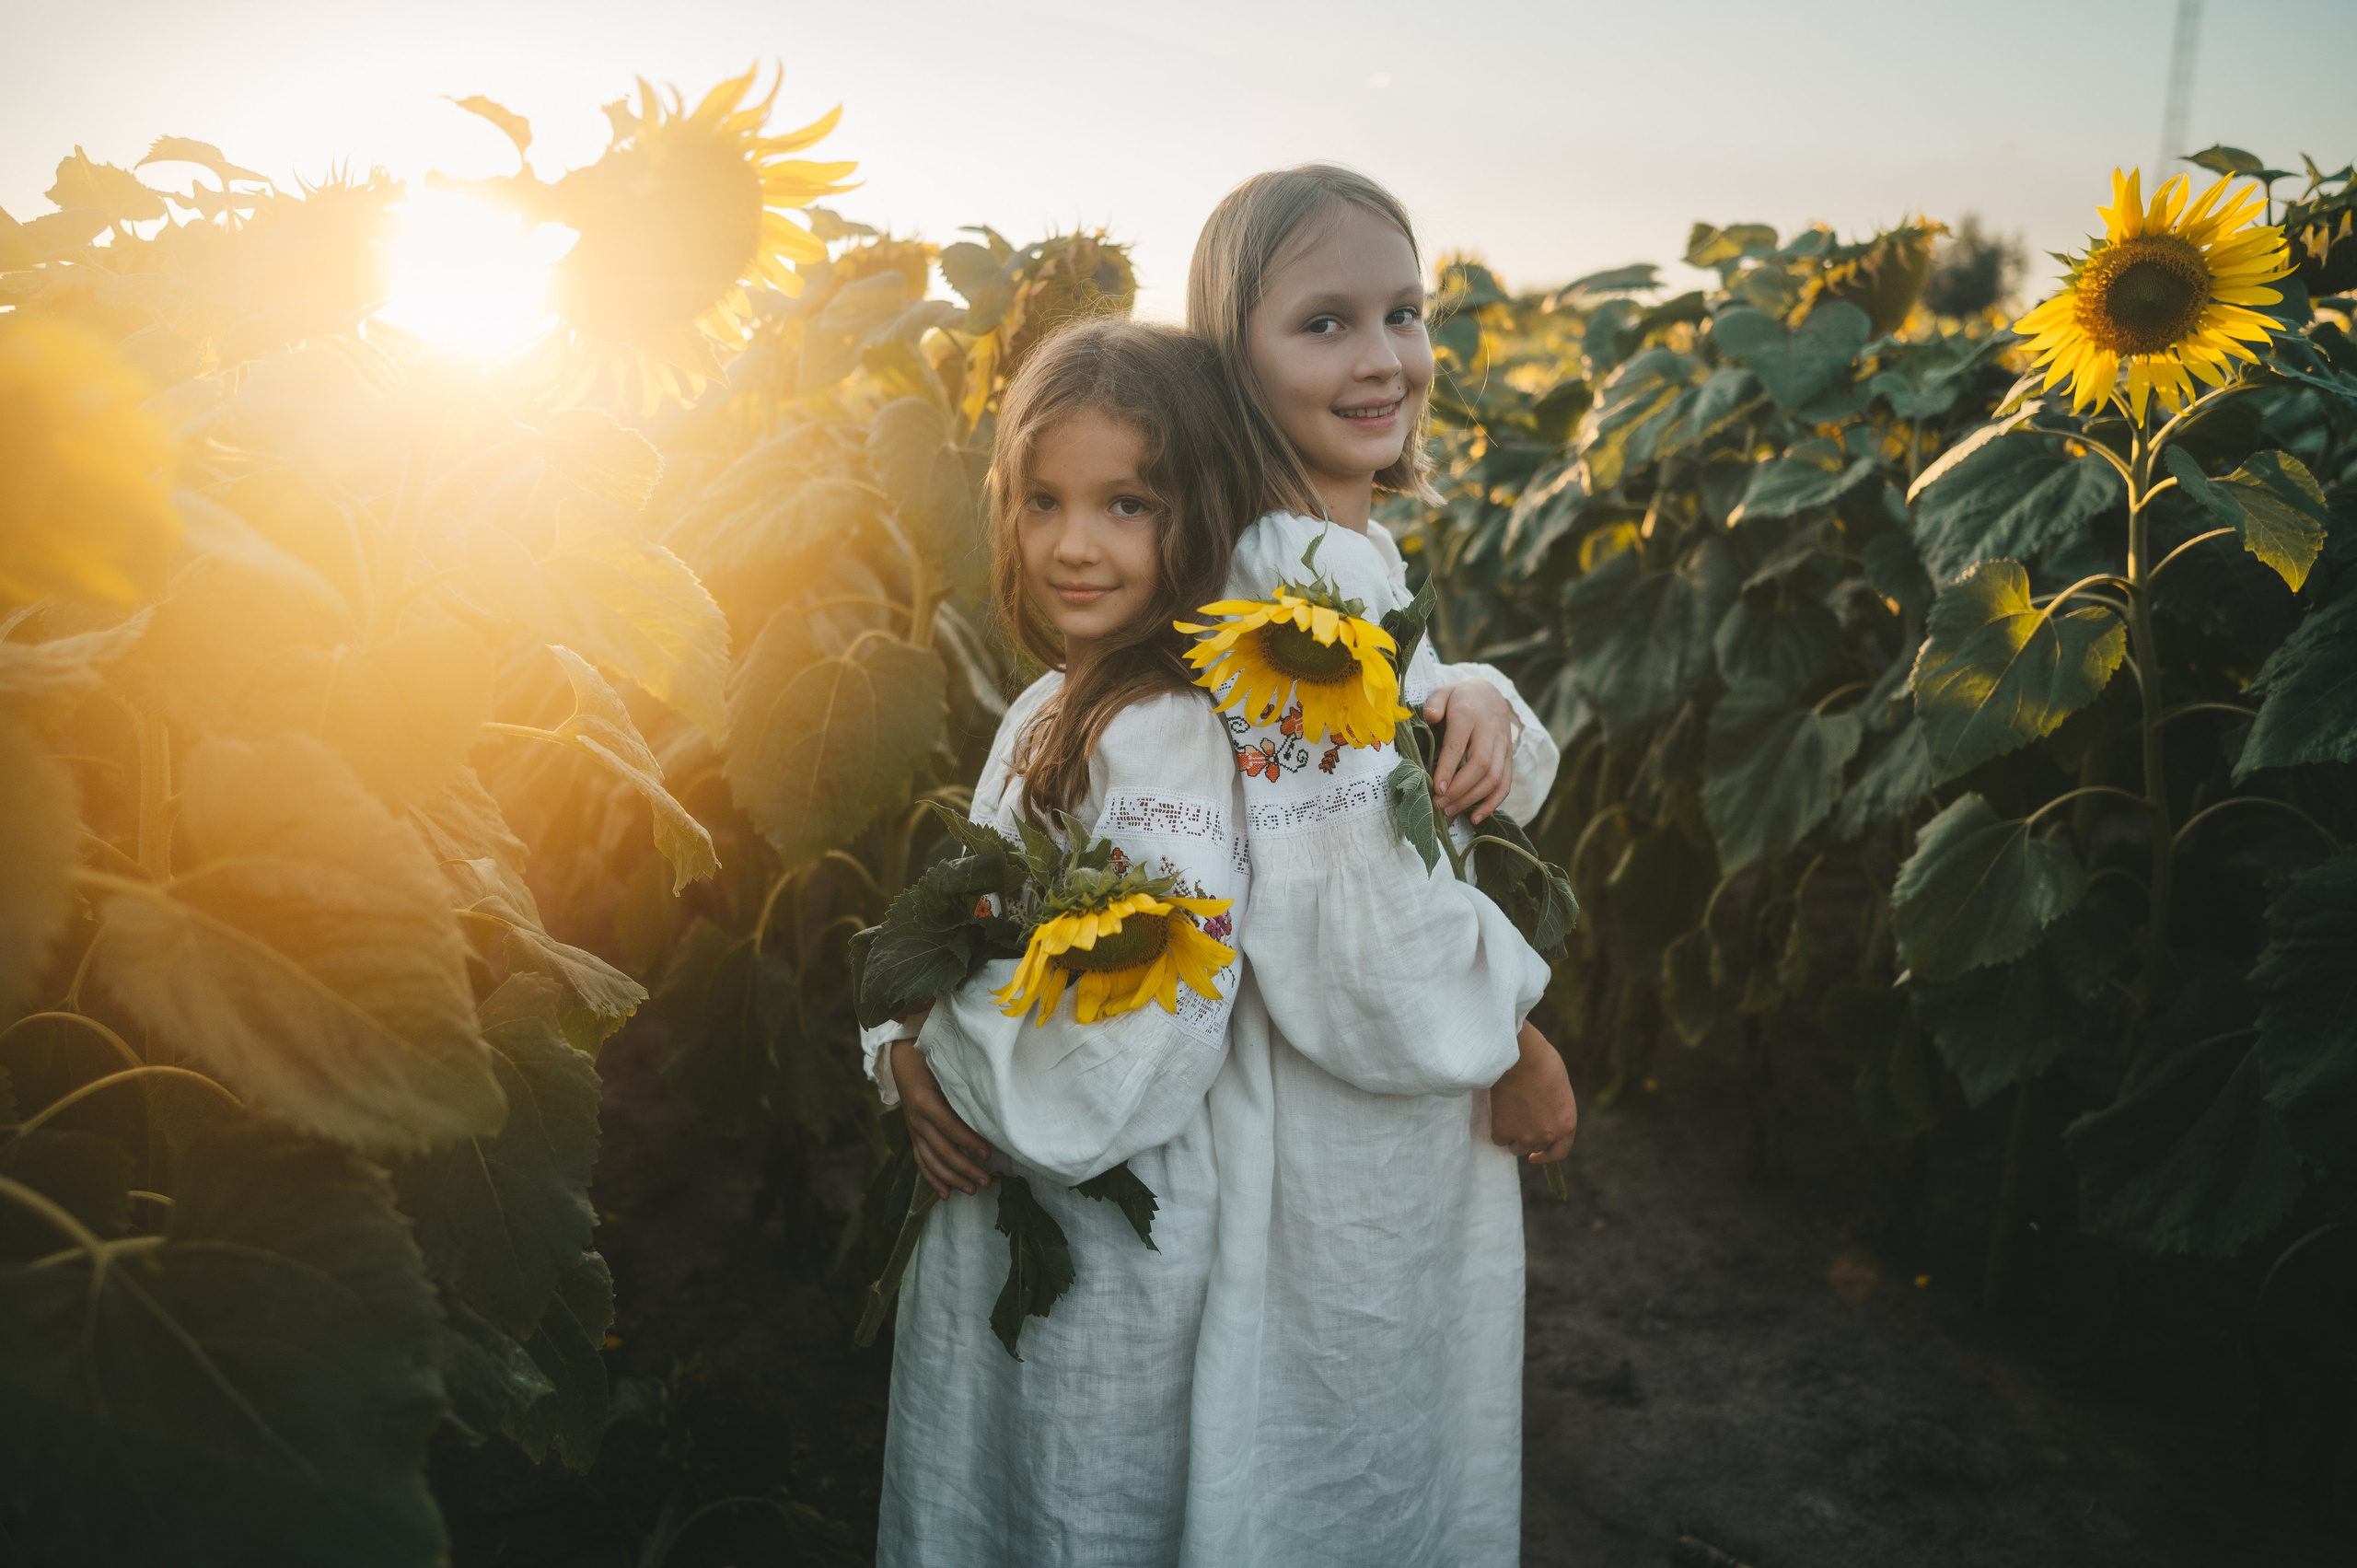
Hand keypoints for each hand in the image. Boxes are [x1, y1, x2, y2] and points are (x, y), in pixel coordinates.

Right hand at [892, 1037, 992, 1197]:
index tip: (988, 1154)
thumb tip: (990, 1105)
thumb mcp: (945, 1068)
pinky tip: (945, 1194)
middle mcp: (916, 1120)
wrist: (902, 1059)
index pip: (950, 1127)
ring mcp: (913, 1130)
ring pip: (931, 1161)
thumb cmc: (930, 1060)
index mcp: (925, 1101)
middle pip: (942, 1150)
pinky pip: (921, 1161)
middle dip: (965, 1168)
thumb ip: (961, 1087)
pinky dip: (933, 1179)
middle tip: (986, 1181)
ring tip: (971, 1190)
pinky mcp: (913, 1136)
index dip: (969, 1141)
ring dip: (952, 1178)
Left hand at [1424, 680, 1516, 823]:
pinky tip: (1476, 817)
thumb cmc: (1460, 697)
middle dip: (1460, 789)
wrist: (1490, 693)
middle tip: (1439, 804)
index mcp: (1469, 714)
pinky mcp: (1508, 757)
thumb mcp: (1444, 691)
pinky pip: (1505, 783)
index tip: (1436, 788)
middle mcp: (1489, 731)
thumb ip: (1434, 702)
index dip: (1448, 769)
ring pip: (1494, 777)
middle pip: (1480, 765)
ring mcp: (1502, 746)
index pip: (1459, 745)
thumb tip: (1430, 716)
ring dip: (1473, 799)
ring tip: (1450, 811)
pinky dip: (1493, 804)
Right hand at [1489, 1021, 1576, 1164]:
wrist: (1521, 1057)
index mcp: (1567, 1123)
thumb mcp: (1560, 1089)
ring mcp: (1525, 1135)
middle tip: (1519, 1122)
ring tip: (1508, 1115)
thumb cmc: (1542, 1062)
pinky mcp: (1504, 1130)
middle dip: (1528, 1138)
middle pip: (1535, 1147)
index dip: (1547, 1156)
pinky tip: (1498, 1112)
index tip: (1535, 1156)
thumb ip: (1555, 1109)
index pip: (1559, 1151)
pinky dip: (1497, 1129)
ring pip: (1516, 1147)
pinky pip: (1499, 1139)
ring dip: (1512, 1136)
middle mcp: (1548, 1134)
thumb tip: (1543, 1115)